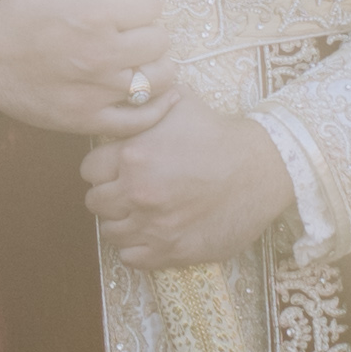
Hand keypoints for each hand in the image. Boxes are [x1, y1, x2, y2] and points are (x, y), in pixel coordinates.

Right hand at [0, 0, 181, 134]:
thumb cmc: (5, 6)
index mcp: (93, 13)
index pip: (151, 5)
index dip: (142, 3)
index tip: (131, 7)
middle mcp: (99, 54)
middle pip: (159, 42)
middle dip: (149, 33)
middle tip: (134, 34)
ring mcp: (92, 92)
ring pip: (157, 81)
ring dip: (155, 68)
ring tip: (141, 63)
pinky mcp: (80, 120)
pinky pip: (137, 121)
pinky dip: (153, 109)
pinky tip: (154, 97)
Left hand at [81, 97, 300, 270]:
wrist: (261, 168)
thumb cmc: (219, 133)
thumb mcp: (179, 102)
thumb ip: (143, 102)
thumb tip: (123, 94)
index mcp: (133, 156)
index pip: (89, 170)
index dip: (102, 167)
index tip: (116, 167)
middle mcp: (137, 193)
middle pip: (95, 202)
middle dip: (109, 194)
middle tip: (128, 189)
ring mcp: (153, 226)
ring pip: (110, 231)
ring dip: (121, 221)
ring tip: (140, 212)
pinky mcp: (171, 251)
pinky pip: (131, 257)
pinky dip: (136, 247)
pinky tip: (151, 232)